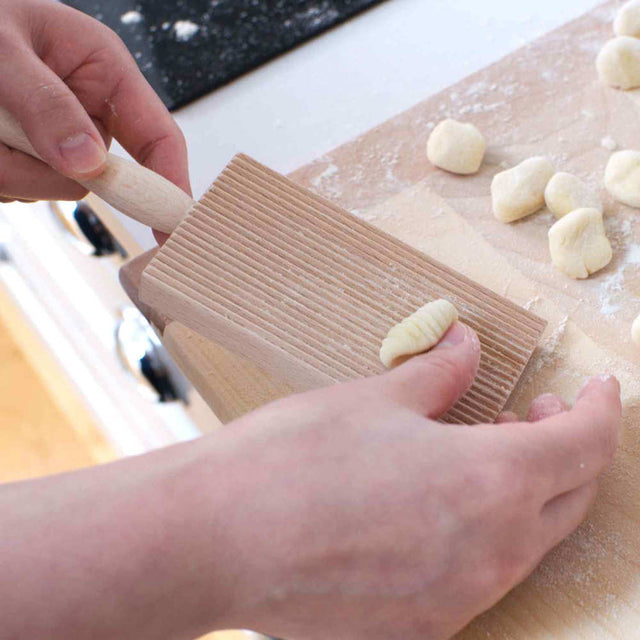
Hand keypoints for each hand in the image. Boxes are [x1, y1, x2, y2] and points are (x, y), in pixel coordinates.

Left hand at [0, 0, 189, 209]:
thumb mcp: (5, 50)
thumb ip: (47, 105)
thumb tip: (87, 162)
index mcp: (104, 72)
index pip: (158, 136)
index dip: (171, 185)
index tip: (174, 225)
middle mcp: (88, 110)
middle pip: (99, 176)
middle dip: (50, 170)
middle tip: (6, 139)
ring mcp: (62, 138)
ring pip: (54, 186)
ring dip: (12, 169)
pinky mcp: (35, 156)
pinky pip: (23, 187)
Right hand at [0, 323, 620, 639]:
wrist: (216, 538)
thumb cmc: (294, 457)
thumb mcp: (375, 398)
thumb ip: (439, 374)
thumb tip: (468, 346)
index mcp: (488, 483)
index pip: (584, 445)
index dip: (600, 410)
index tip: (601, 388)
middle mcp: (490, 553)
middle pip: (570, 497)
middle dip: (569, 449)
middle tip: (536, 413)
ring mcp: (459, 599)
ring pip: (530, 540)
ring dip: (527, 492)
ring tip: (486, 450)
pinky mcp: (422, 627)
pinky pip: (484, 575)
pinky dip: (489, 533)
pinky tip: (446, 506)